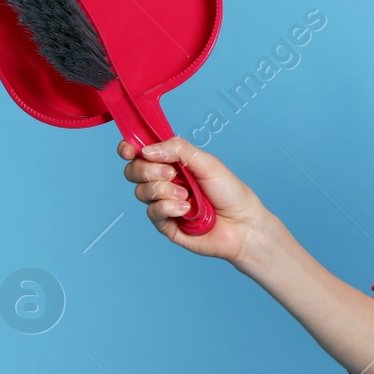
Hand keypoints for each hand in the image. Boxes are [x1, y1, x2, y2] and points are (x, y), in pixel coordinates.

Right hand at [118, 136, 266, 261]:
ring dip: (163, 191)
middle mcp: (165, 182)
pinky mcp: (166, 225)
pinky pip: (152, 213)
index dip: (130, 149)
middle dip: (148, 170)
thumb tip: (147, 149)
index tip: (129, 149)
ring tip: (187, 195)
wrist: (244, 225)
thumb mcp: (207, 163)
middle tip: (172, 174)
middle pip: (134, 171)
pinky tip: (186, 210)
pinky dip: (168, 208)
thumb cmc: (230, 193)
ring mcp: (164, 204)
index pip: (141, 153)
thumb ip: (178, 150)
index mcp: (173, 163)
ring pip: (141, 192)